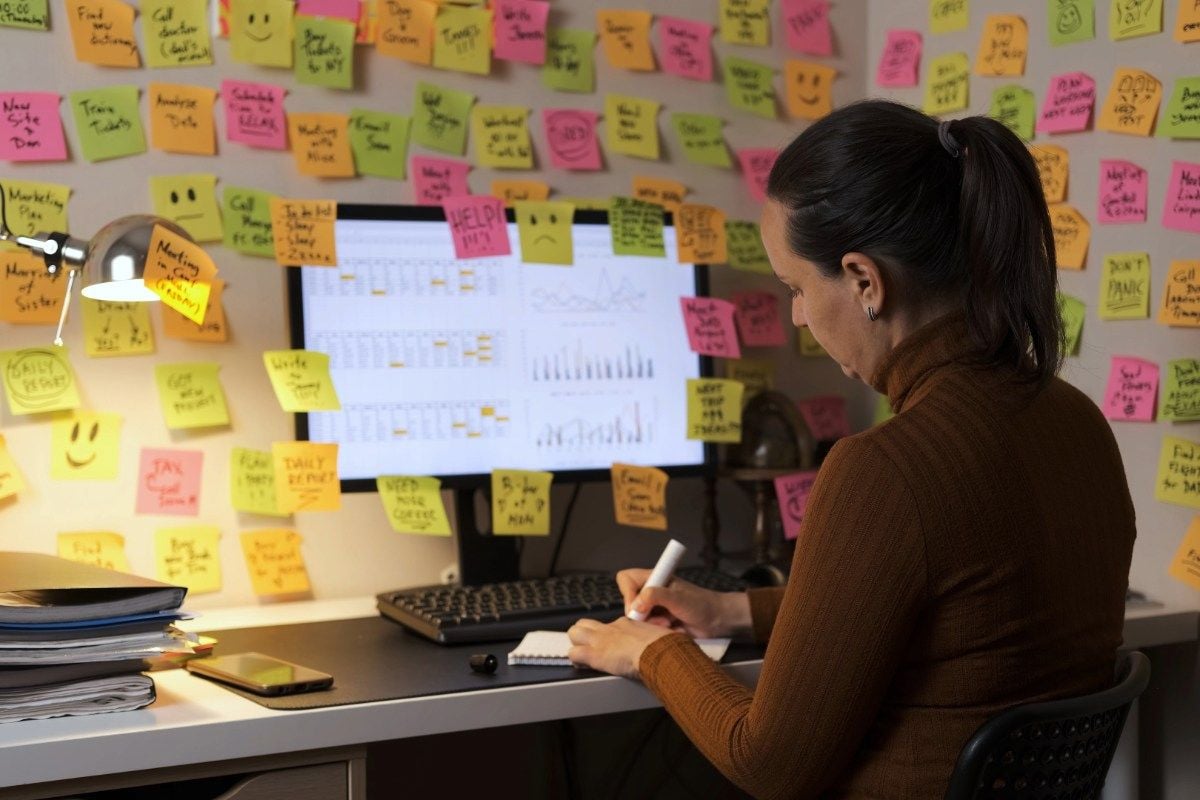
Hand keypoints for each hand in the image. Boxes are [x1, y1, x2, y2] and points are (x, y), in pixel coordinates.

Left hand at [566, 617, 673, 678]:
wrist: (660, 651)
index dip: (604, 636)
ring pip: (574, 633)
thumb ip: (654, 640)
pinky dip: (575, 660)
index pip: (608, 626)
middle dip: (583, 635)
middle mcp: (611, 629)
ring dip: (576, 644)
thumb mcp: (660, 638)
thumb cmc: (665, 647)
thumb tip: (663, 646)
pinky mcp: (596, 654)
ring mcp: (601, 640)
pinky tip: (581, 666)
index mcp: (627, 624)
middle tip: (588, 647)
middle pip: (584, 624)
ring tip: (582, 657)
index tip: (608, 644)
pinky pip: (574, 654)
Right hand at [615, 568, 749, 639]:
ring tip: (668, 625)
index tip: (638, 606)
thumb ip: (656, 596)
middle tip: (657, 619)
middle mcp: (651, 591)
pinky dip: (656, 631)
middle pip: (629, 601)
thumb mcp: (678, 598)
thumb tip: (636, 604)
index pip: (626, 579)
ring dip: (650, 624)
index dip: (628, 593)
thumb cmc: (701, 604)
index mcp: (655, 578)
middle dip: (640, 614)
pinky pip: (646, 628)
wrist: (717, 621)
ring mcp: (654, 607)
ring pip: (637, 618)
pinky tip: (671, 630)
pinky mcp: (659, 621)